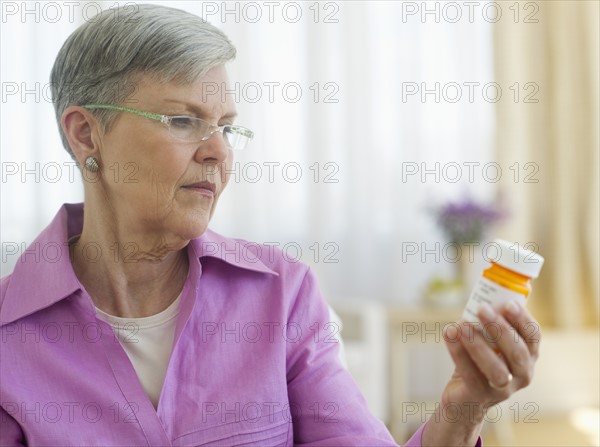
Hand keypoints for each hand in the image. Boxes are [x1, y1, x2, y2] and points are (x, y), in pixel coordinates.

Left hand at [423, 301, 540, 445]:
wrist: (464, 398)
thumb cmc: (480, 363)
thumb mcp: (491, 343)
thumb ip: (491, 324)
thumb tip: (484, 295)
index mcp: (528, 356)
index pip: (533, 337)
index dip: (523, 319)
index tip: (508, 303)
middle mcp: (522, 374)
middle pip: (517, 352)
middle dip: (500, 328)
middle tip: (483, 308)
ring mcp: (503, 389)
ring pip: (496, 368)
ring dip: (479, 344)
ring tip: (463, 324)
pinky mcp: (480, 395)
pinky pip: (470, 374)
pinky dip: (458, 352)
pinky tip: (449, 333)